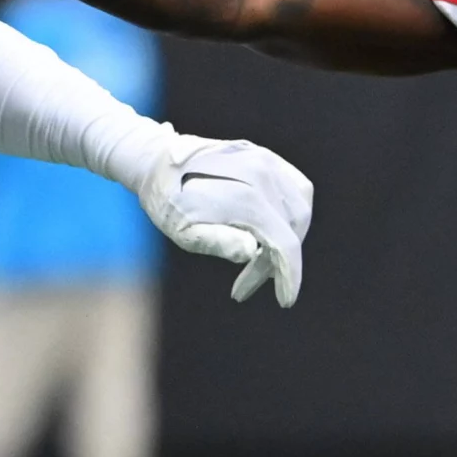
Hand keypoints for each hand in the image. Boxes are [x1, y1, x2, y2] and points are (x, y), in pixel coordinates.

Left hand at [139, 135, 312, 306]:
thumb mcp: (182, 230)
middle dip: (280, 262)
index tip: (285, 300)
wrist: (156, 161)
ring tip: (258, 258)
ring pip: (301, 208)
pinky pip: (297, 189)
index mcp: (246, 195)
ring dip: (287, 238)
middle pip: (293, 227)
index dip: (290, 275)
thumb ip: (218, 241)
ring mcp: (268, 160)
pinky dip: (291, 215)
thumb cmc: (166, 201)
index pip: (284, 241)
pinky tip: (270, 230)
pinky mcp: (268, 157)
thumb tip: (251, 252)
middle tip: (249, 281)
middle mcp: (264, 172)